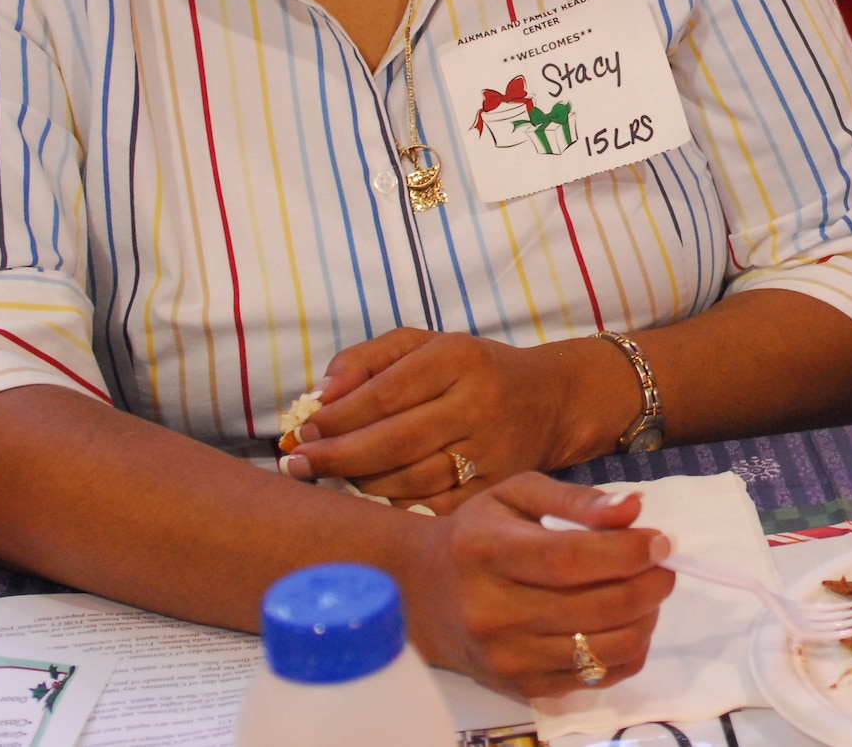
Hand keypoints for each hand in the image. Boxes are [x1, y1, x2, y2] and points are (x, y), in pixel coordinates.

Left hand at [282, 328, 633, 512]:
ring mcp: (492, 451)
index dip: (335, 417)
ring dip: (361, 482)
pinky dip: (395, 505)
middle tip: (300, 464)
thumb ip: (367, 358)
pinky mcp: (497, 488)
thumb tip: (320, 395)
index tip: (303, 431)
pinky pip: (431, 507)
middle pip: (391, 441)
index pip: (383, 393)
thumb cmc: (472, 370)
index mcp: (458, 358)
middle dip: (336, 457)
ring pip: (407, 480)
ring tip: (338, 475)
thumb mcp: (425, 345)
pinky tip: (376, 494)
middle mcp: (479, 403)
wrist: (551, 401)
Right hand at [407, 476, 675, 696]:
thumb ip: (577, 499)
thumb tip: (635, 508)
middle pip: (593, 608)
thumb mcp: (519, 495)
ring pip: (601, 649)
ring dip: (644, 620)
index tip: (661, 542)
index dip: (626, 553)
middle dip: (648, 586)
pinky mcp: (520, 687)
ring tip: (648, 593)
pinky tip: (628, 623)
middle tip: (665, 567)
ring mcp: (504, 657)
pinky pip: (594, 678)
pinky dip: (627, 652)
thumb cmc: (481, 533)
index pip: (568, 560)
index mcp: (486, 551)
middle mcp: (490, 611)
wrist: (424, 595)